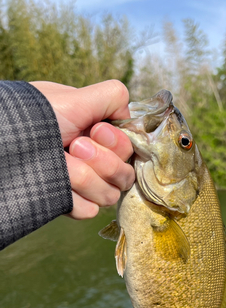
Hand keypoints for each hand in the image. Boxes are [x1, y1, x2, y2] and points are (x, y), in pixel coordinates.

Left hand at [30, 80, 134, 218]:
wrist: (4, 144)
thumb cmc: (34, 117)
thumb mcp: (73, 99)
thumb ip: (110, 97)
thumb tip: (128, 110)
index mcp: (99, 138)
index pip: (130, 150)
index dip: (116, 143)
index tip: (95, 131)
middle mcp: (95, 162)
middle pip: (125, 175)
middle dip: (101, 160)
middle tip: (73, 146)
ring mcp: (83, 186)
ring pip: (109, 194)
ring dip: (84, 178)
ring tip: (61, 164)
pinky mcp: (70, 204)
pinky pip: (89, 211)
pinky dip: (74, 199)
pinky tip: (58, 186)